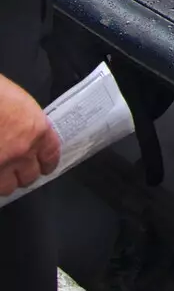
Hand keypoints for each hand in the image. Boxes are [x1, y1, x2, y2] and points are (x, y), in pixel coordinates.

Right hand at [0, 75, 59, 198]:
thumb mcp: (18, 102)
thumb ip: (26, 123)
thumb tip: (25, 132)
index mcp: (36, 130)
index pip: (51, 154)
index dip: (48, 162)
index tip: (45, 165)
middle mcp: (22, 152)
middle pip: (30, 176)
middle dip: (24, 173)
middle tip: (17, 168)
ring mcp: (1, 166)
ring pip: (8, 187)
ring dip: (5, 181)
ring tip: (0, 171)